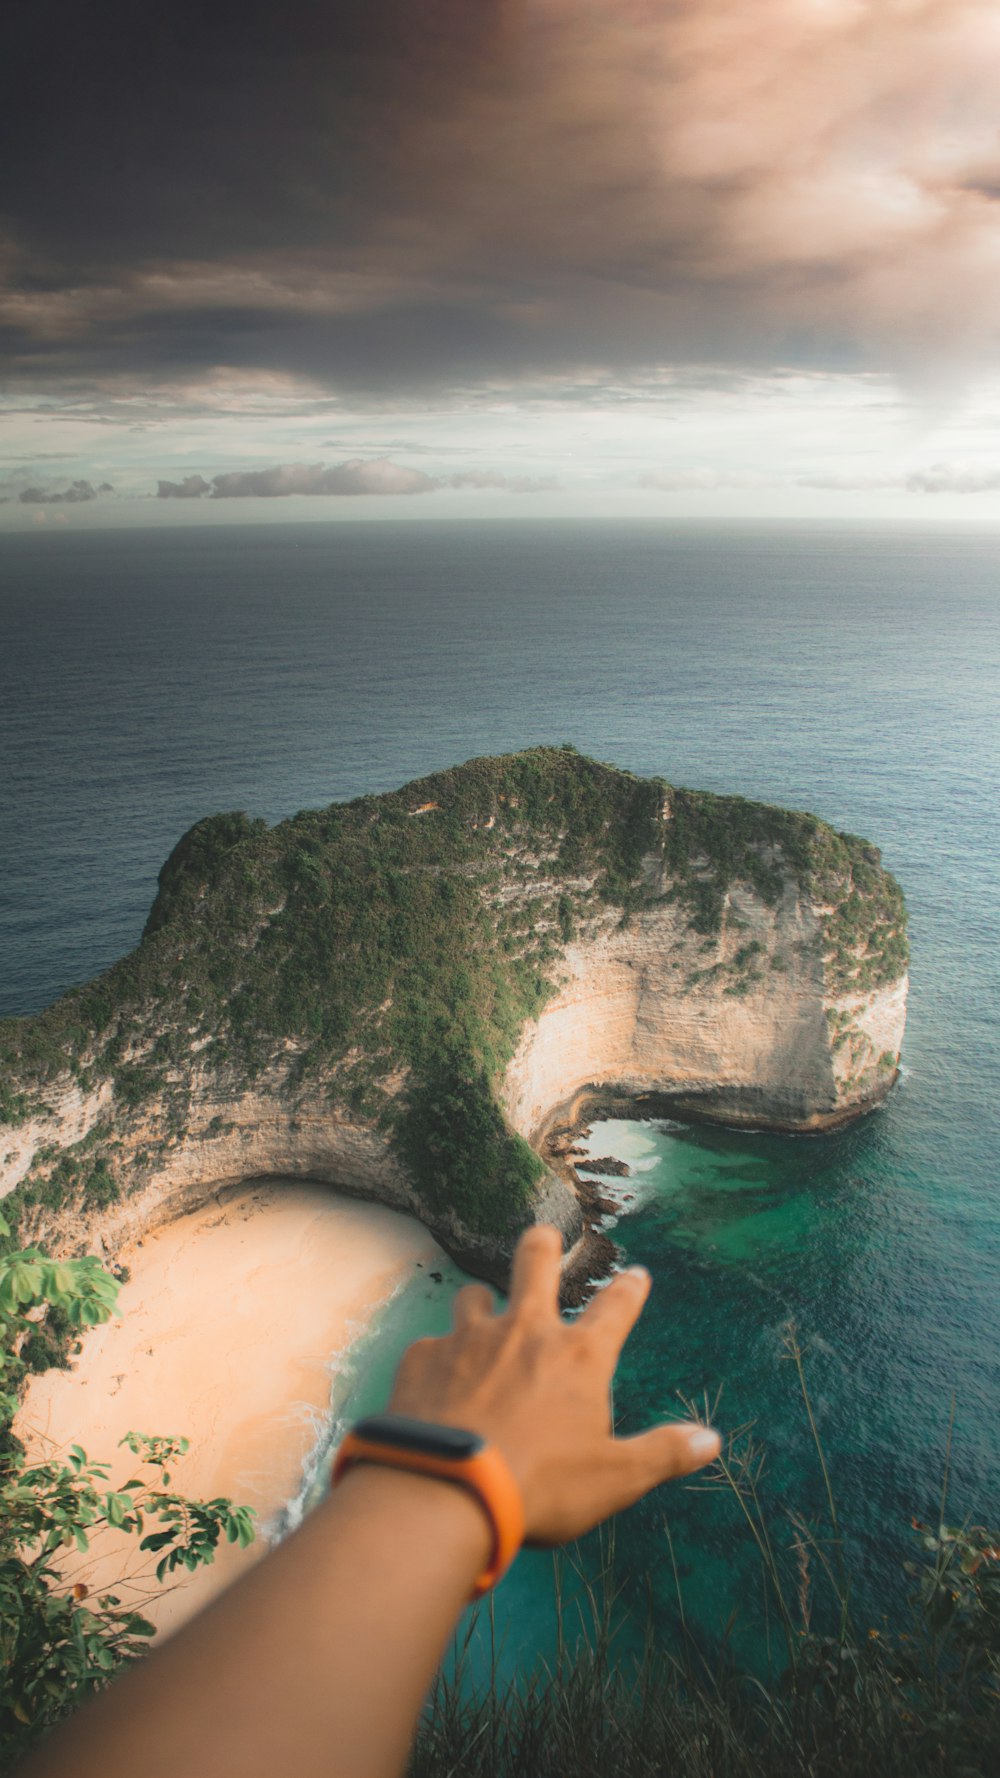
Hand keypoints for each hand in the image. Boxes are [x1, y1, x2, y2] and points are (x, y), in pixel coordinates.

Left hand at [388, 1224, 720, 1543]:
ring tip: (480, 1309)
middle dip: (543, 1244)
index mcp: (578, 1357)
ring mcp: (468, 1339)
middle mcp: (524, 1332)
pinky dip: (437, 1360)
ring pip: (474, 1296)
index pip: (615, 1308)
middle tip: (545, 1235)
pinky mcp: (422, 1358)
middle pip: (535, 1263)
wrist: (447, 1491)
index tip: (637, 1275)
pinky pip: (431, 1346)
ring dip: (481, 1303)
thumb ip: (662, 1454)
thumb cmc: (541, 1486)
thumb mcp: (615, 1479)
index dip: (630, 1289)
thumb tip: (710, 1441)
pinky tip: (434, 1382)